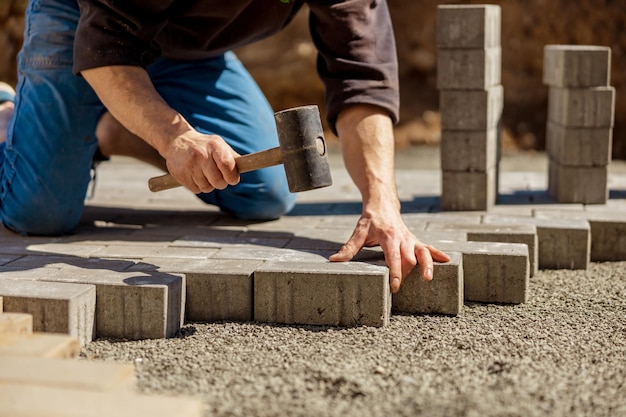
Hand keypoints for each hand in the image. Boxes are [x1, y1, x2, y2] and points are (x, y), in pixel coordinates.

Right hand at [164, 130, 240, 193]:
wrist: (177, 140)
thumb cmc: (204, 145)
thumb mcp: (219, 145)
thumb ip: (233, 157)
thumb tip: (248, 166)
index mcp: (214, 146)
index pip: (227, 166)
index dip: (232, 177)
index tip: (232, 179)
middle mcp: (201, 154)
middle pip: (218, 182)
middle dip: (221, 183)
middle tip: (218, 177)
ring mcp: (189, 164)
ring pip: (207, 188)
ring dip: (208, 185)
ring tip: (204, 173)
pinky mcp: (180, 174)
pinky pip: (196, 190)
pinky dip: (198, 186)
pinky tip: (194, 175)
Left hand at [329, 206, 449, 293]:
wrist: (383, 204)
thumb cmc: (371, 220)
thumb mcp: (359, 232)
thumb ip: (349, 248)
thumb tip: (335, 260)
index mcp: (389, 237)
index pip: (394, 257)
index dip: (396, 273)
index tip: (395, 287)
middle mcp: (403, 238)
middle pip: (410, 258)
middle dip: (408, 274)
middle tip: (402, 289)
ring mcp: (411, 239)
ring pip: (423, 253)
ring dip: (428, 265)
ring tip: (428, 278)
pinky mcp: (415, 240)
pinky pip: (428, 247)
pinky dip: (437, 254)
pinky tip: (446, 261)